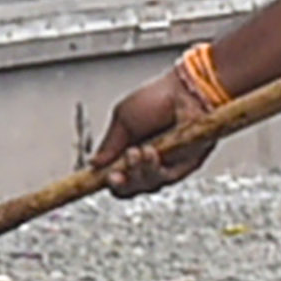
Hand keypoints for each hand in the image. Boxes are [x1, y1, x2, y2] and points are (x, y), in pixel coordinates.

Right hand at [91, 69, 209, 193]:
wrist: (186, 93)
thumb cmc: (158, 99)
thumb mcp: (123, 119)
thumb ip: (109, 144)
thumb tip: (94, 163)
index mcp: (129, 149)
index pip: (114, 174)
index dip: (104, 179)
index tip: (97, 175)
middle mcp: (146, 161)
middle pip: (128, 188)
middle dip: (120, 183)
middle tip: (115, 174)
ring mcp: (165, 166)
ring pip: (144, 185)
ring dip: (136, 171)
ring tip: (136, 151)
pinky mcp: (182, 168)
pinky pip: (163, 179)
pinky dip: (153, 169)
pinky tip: (149, 151)